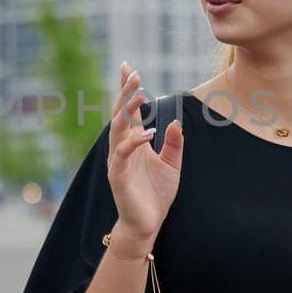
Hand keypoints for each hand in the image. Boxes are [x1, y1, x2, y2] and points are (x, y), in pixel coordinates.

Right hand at [106, 62, 183, 240]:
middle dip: (126, 92)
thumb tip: (173, 122)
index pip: (130, 111)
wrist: (147, 224)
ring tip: (139, 92)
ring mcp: (118, 160)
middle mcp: (123, 147)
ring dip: (127, 109)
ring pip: (118, 128)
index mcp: (134, 142)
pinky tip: (147, 133)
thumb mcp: (172, 165)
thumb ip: (173, 144)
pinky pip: (123, 153)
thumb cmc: (156, 194)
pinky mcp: (118, 175)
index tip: (129, 68)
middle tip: (133, 73)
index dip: (129, 90)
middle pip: (121, 113)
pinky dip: (134, 141)